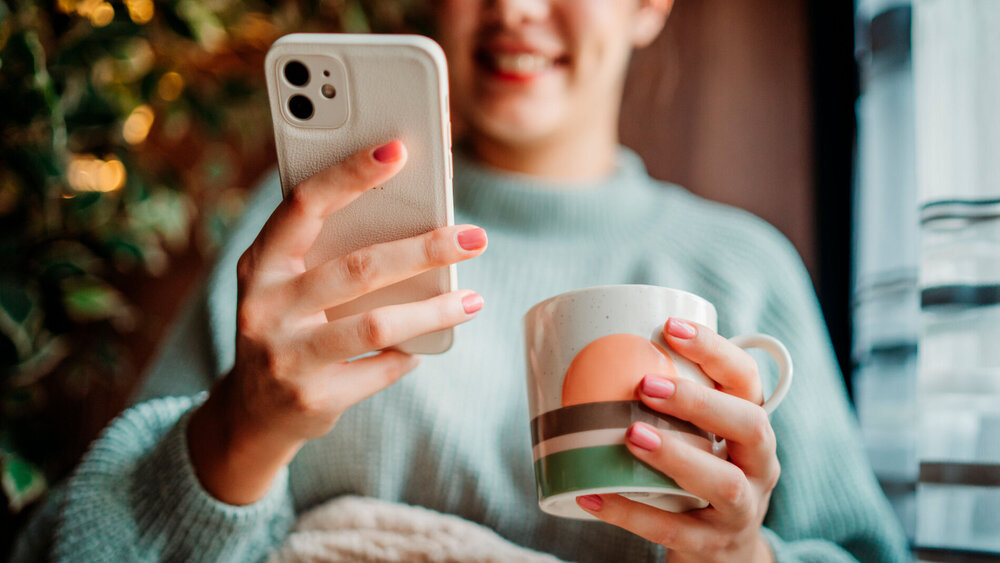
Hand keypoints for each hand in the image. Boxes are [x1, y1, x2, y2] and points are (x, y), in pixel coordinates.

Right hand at [187, 140, 487, 504]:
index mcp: (262, 263)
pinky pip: (380, 370)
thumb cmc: (288, 326)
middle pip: (358, 267)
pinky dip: (409, 356)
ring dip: (434, 310)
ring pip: (377, 324)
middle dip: (424, 249)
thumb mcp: (288, 283)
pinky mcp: (312, 398)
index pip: (305, 205)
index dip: (351, 174)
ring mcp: (286, 356)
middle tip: (473, 237)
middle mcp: (266, 306)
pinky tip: (424, 347)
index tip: (399, 148)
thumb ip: (328, 251)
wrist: (254, 412)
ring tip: (472, 300)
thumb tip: (414, 217)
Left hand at [576, 318, 776, 562]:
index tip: (669, 327)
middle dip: (699, 402)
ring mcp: (741, 509)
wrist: (722, 552)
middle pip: (749, 425)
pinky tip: (592, 495)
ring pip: (725, 483)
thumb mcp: (698, 436)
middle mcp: (759, 465)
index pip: (746, 379)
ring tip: (632, 435)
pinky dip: (629, 513)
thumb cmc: (699, 473)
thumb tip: (594, 354)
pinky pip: (674, 530)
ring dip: (676, 456)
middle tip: (646, 385)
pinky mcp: (712, 546)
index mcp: (751, 426)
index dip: (714, 350)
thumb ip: (668, 403)